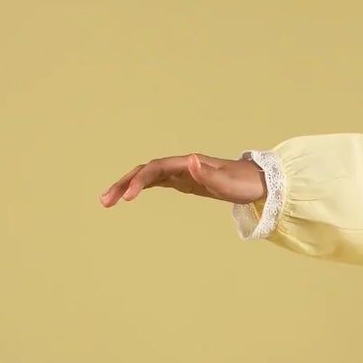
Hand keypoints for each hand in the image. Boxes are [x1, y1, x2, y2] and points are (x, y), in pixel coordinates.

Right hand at [97, 153, 265, 207]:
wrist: (257, 182)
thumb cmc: (244, 183)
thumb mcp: (228, 183)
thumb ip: (209, 173)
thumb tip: (189, 160)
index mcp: (187, 164)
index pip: (155, 169)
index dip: (139, 181)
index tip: (128, 197)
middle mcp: (181, 165)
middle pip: (144, 171)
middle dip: (123, 184)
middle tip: (104, 201)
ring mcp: (180, 173)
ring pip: (147, 177)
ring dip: (127, 187)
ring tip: (107, 202)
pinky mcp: (183, 182)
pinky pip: (156, 182)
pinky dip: (140, 188)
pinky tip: (128, 196)